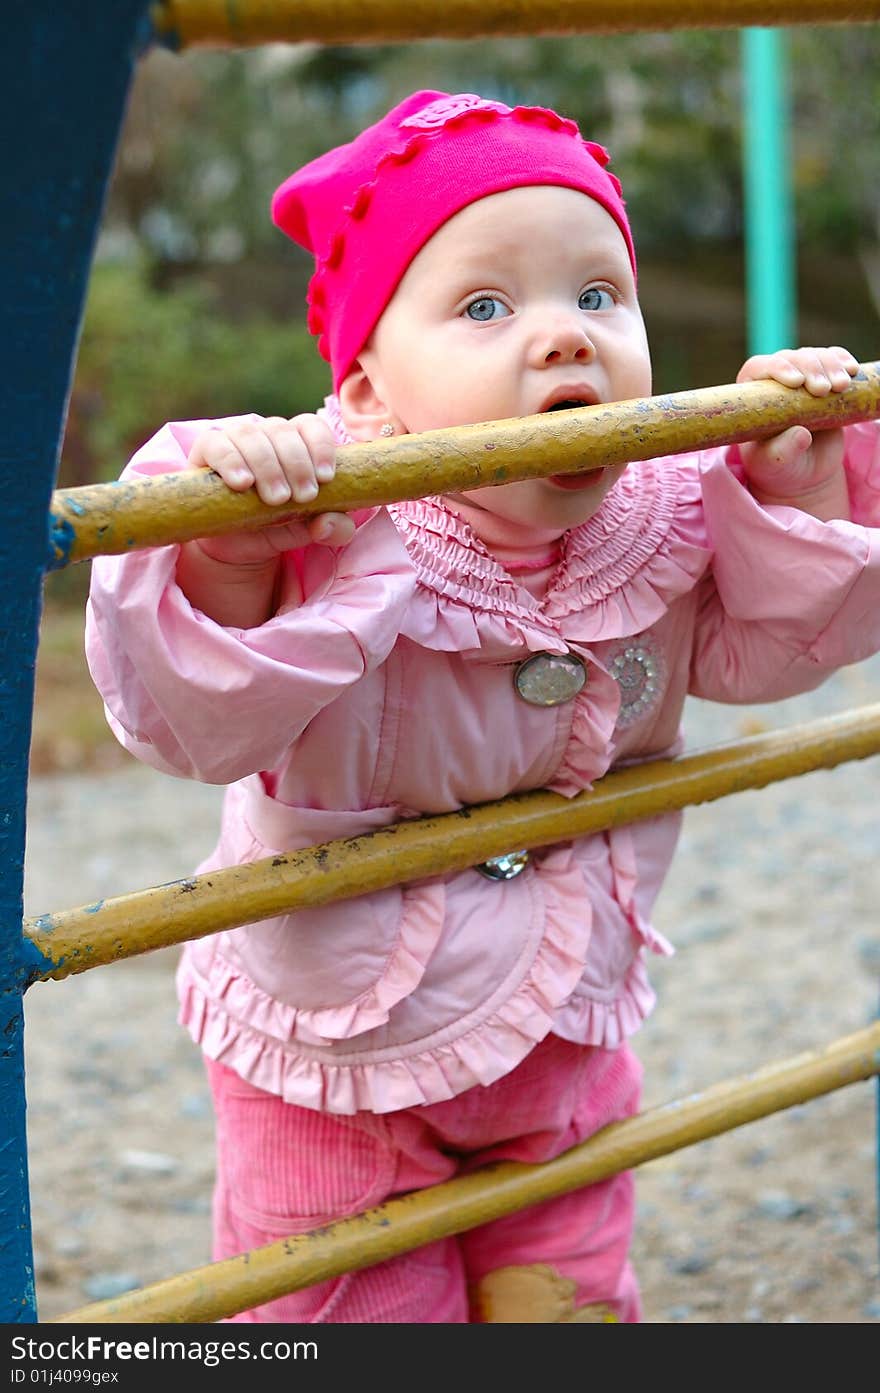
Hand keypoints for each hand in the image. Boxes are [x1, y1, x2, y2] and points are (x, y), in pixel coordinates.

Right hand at [187, 415, 354, 564]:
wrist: (238, 547)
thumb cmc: (278, 527)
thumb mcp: (311, 531)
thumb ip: (334, 528)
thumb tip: (328, 523)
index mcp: (296, 444)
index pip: (310, 426)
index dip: (321, 446)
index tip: (325, 478)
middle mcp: (266, 435)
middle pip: (283, 431)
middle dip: (297, 464)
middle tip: (302, 497)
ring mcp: (235, 440)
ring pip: (250, 434)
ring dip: (267, 465)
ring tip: (276, 499)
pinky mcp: (206, 452)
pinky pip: (216, 444)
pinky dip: (231, 460)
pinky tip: (242, 483)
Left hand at [736, 346, 858, 520]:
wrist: (805, 473)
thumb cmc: (780, 468)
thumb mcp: (775, 464)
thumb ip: (782, 451)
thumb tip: (802, 435)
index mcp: (752, 396)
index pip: (759, 368)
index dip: (777, 368)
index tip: (796, 382)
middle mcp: (775, 381)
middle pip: (791, 358)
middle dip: (810, 368)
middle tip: (823, 390)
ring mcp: (802, 377)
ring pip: (815, 356)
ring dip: (830, 366)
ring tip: (841, 387)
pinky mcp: (825, 379)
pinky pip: (834, 360)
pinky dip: (843, 361)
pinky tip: (852, 370)